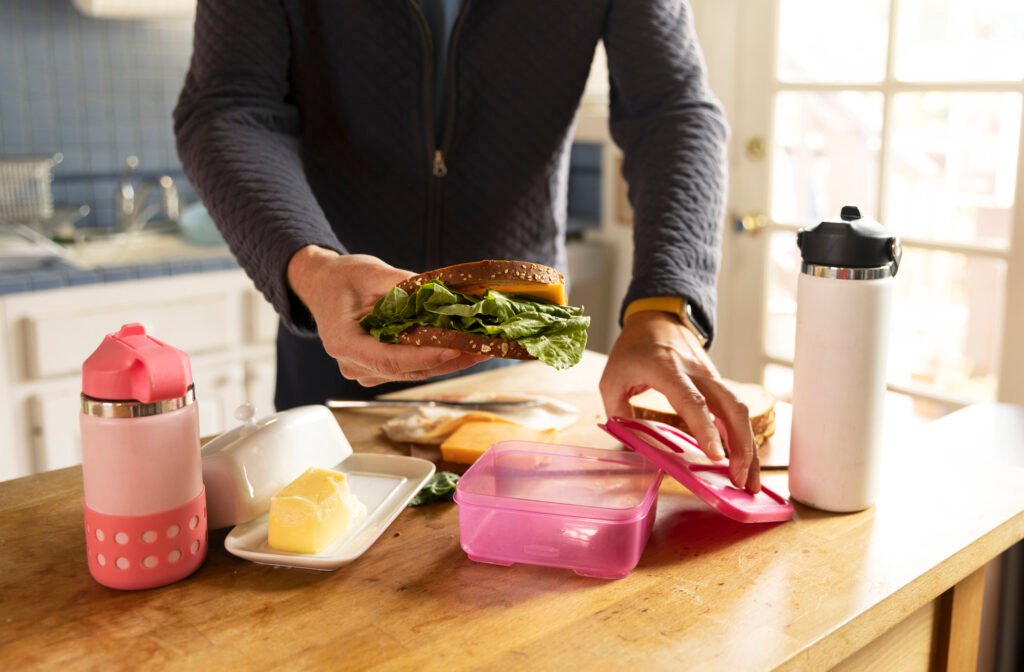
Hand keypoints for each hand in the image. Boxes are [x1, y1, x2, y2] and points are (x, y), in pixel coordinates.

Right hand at [287, 246, 487, 385]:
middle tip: (482, 348)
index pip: (389, 359)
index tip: (455, 348)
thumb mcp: (372, 273)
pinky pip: (411, 367)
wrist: (322, 284)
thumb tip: (444, 293)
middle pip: (407, 371)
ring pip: (413, 372)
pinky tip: (462, 348)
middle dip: (448, 360)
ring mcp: (365, 370)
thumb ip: (406, 286)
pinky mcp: (378, 367)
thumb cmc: (341, 277)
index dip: (425, 357)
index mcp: (344, 343)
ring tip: (481, 348)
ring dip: (448, 362)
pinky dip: (436, 358)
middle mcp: (353, 364)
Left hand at [600, 311, 759, 492]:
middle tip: (739, 481)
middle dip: (741, 446)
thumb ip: (618, 413)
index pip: (691, 400)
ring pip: (740, 412)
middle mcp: (697, 373)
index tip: (715, 456)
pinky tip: (744, 463)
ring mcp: (712, 377)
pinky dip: (743, 438)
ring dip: (749, 447)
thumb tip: (631, 448)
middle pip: (731, 408)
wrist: (658, 317)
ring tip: (748, 482)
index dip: (705, 429)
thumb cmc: (634, 349)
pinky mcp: (718, 385)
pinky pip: (736, 412)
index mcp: (667, 369)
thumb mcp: (612, 378)